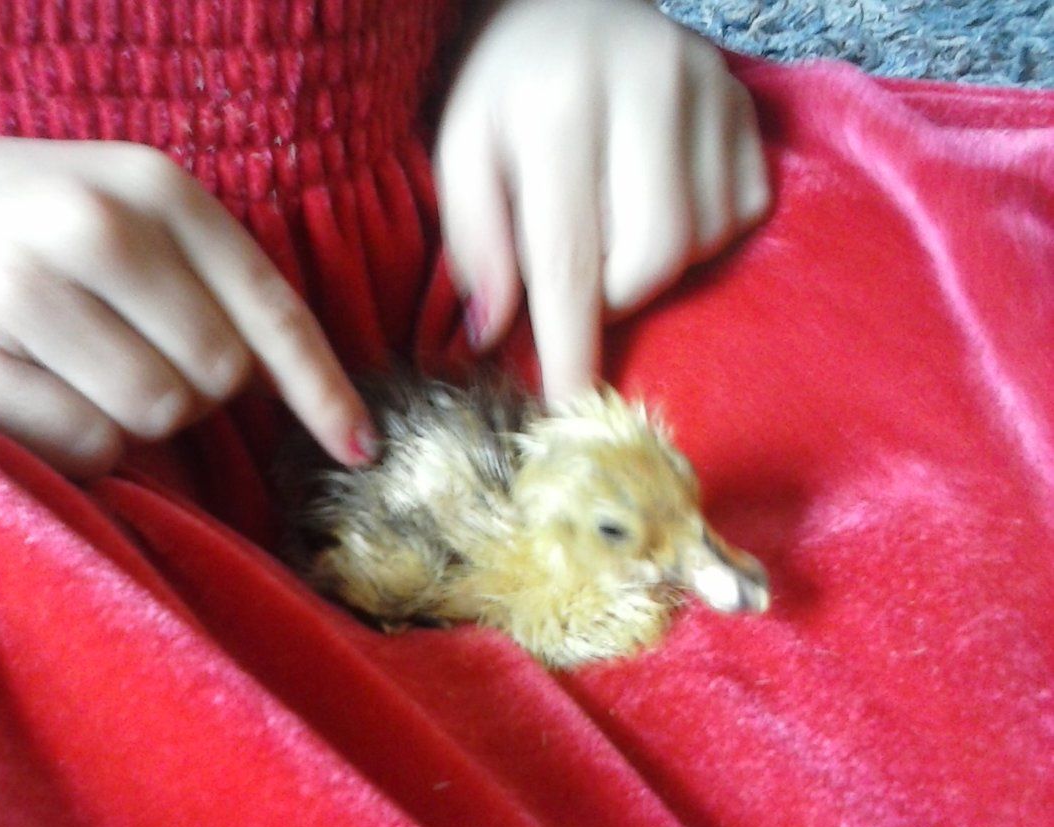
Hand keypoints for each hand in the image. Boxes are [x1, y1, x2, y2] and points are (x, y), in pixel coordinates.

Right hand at [0, 127, 376, 476]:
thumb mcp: (97, 202)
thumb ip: (186, 272)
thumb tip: (270, 385)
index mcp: (147, 183)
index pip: (268, 307)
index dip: (321, 389)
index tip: (358, 447)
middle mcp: (95, 225)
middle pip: (215, 378)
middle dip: (186, 394)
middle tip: (114, 360)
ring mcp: (27, 287)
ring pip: (152, 416)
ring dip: (125, 419)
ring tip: (59, 368)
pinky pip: (83, 445)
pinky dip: (70, 441)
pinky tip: (19, 390)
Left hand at [436, 0, 770, 399]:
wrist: (568, 2)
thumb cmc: (504, 90)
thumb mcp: (460, 150)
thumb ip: (473, 241)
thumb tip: (493, 330)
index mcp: (560, 106)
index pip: (568, 253)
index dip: (570, 340)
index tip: (570, 405)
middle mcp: (647, 89)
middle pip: (651, 258)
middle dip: (613, 296)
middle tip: (580, 277)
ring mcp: (710, 92)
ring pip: (700, 243)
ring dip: (652, 265)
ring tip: (611, 224)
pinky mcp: (747, 104)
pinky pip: (739, 215)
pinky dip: (697, 234)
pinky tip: (654, 199)